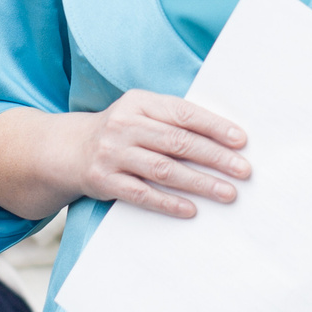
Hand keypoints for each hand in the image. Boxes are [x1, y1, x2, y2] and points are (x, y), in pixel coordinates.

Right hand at [68, 90, 249, 218]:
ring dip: (199, 183)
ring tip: (227, 193)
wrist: (68, 150)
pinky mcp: (104, 181)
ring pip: (163, 169)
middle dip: (215, 157)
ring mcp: (112, 153)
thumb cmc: (121, 131)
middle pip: (177, 142)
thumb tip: (224, 139)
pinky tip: (192, 209)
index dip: (213, 126)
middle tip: (243, 171)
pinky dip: (168, 203)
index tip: (240, 141)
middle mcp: (124, 125)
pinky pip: (142, 194)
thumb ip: (172, 120)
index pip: (183, 113)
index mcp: (139, 102)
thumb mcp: (140, 113)